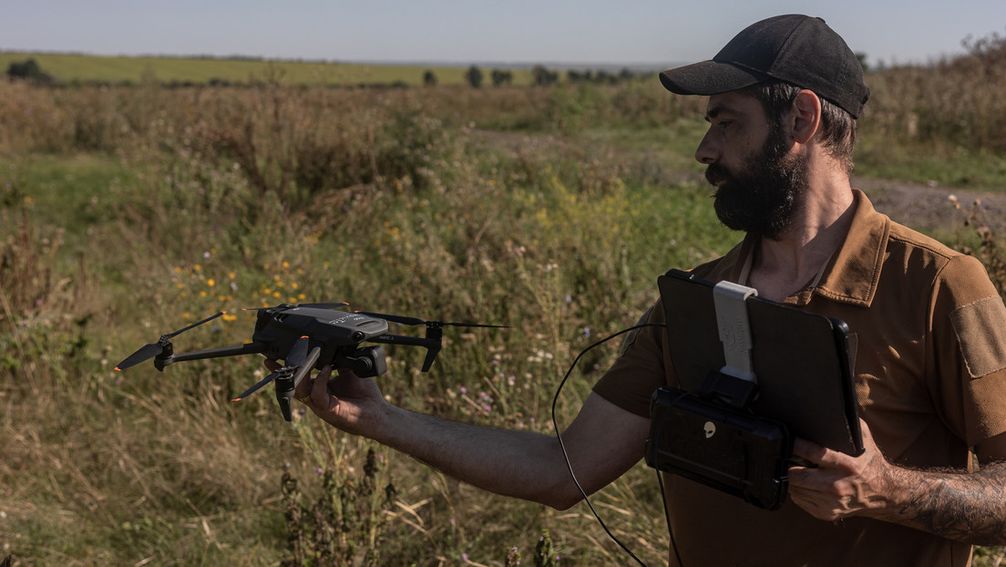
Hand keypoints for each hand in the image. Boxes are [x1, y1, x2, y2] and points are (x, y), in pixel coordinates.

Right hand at [264, 359, 387, 436]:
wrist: (378, 414)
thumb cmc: (365, 395)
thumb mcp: (349, 371)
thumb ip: (338, 360)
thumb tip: (332, 345)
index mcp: (319, 388)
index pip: (299, 377)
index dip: (287, 367)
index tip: (275, 356)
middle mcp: (316, 398)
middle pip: (293, 384)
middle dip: (283, 371)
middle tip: (275, 358)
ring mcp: (320, 405)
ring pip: (300, 390)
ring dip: (300, 374)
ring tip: (304, 358)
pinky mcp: (328, 410)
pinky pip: (317, 394)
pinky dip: (320, 379)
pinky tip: (326, 369)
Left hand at [788, 419, 896, 520]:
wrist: (884, 494)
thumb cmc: (870, 463)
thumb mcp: (865, 440)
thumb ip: (850, 424)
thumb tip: (835, 406)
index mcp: (846, 465)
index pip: (813, 453)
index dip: (796, 445)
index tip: (787, 439)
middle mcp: (837, 485)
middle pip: (798, 476)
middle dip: (788, 466)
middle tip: (784, 458)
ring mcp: (832, 503)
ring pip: (796, 490)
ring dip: (792, 479)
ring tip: (794, 469)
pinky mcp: (828, 513)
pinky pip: (801, 501)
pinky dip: (798, 491)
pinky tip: (804, 484)